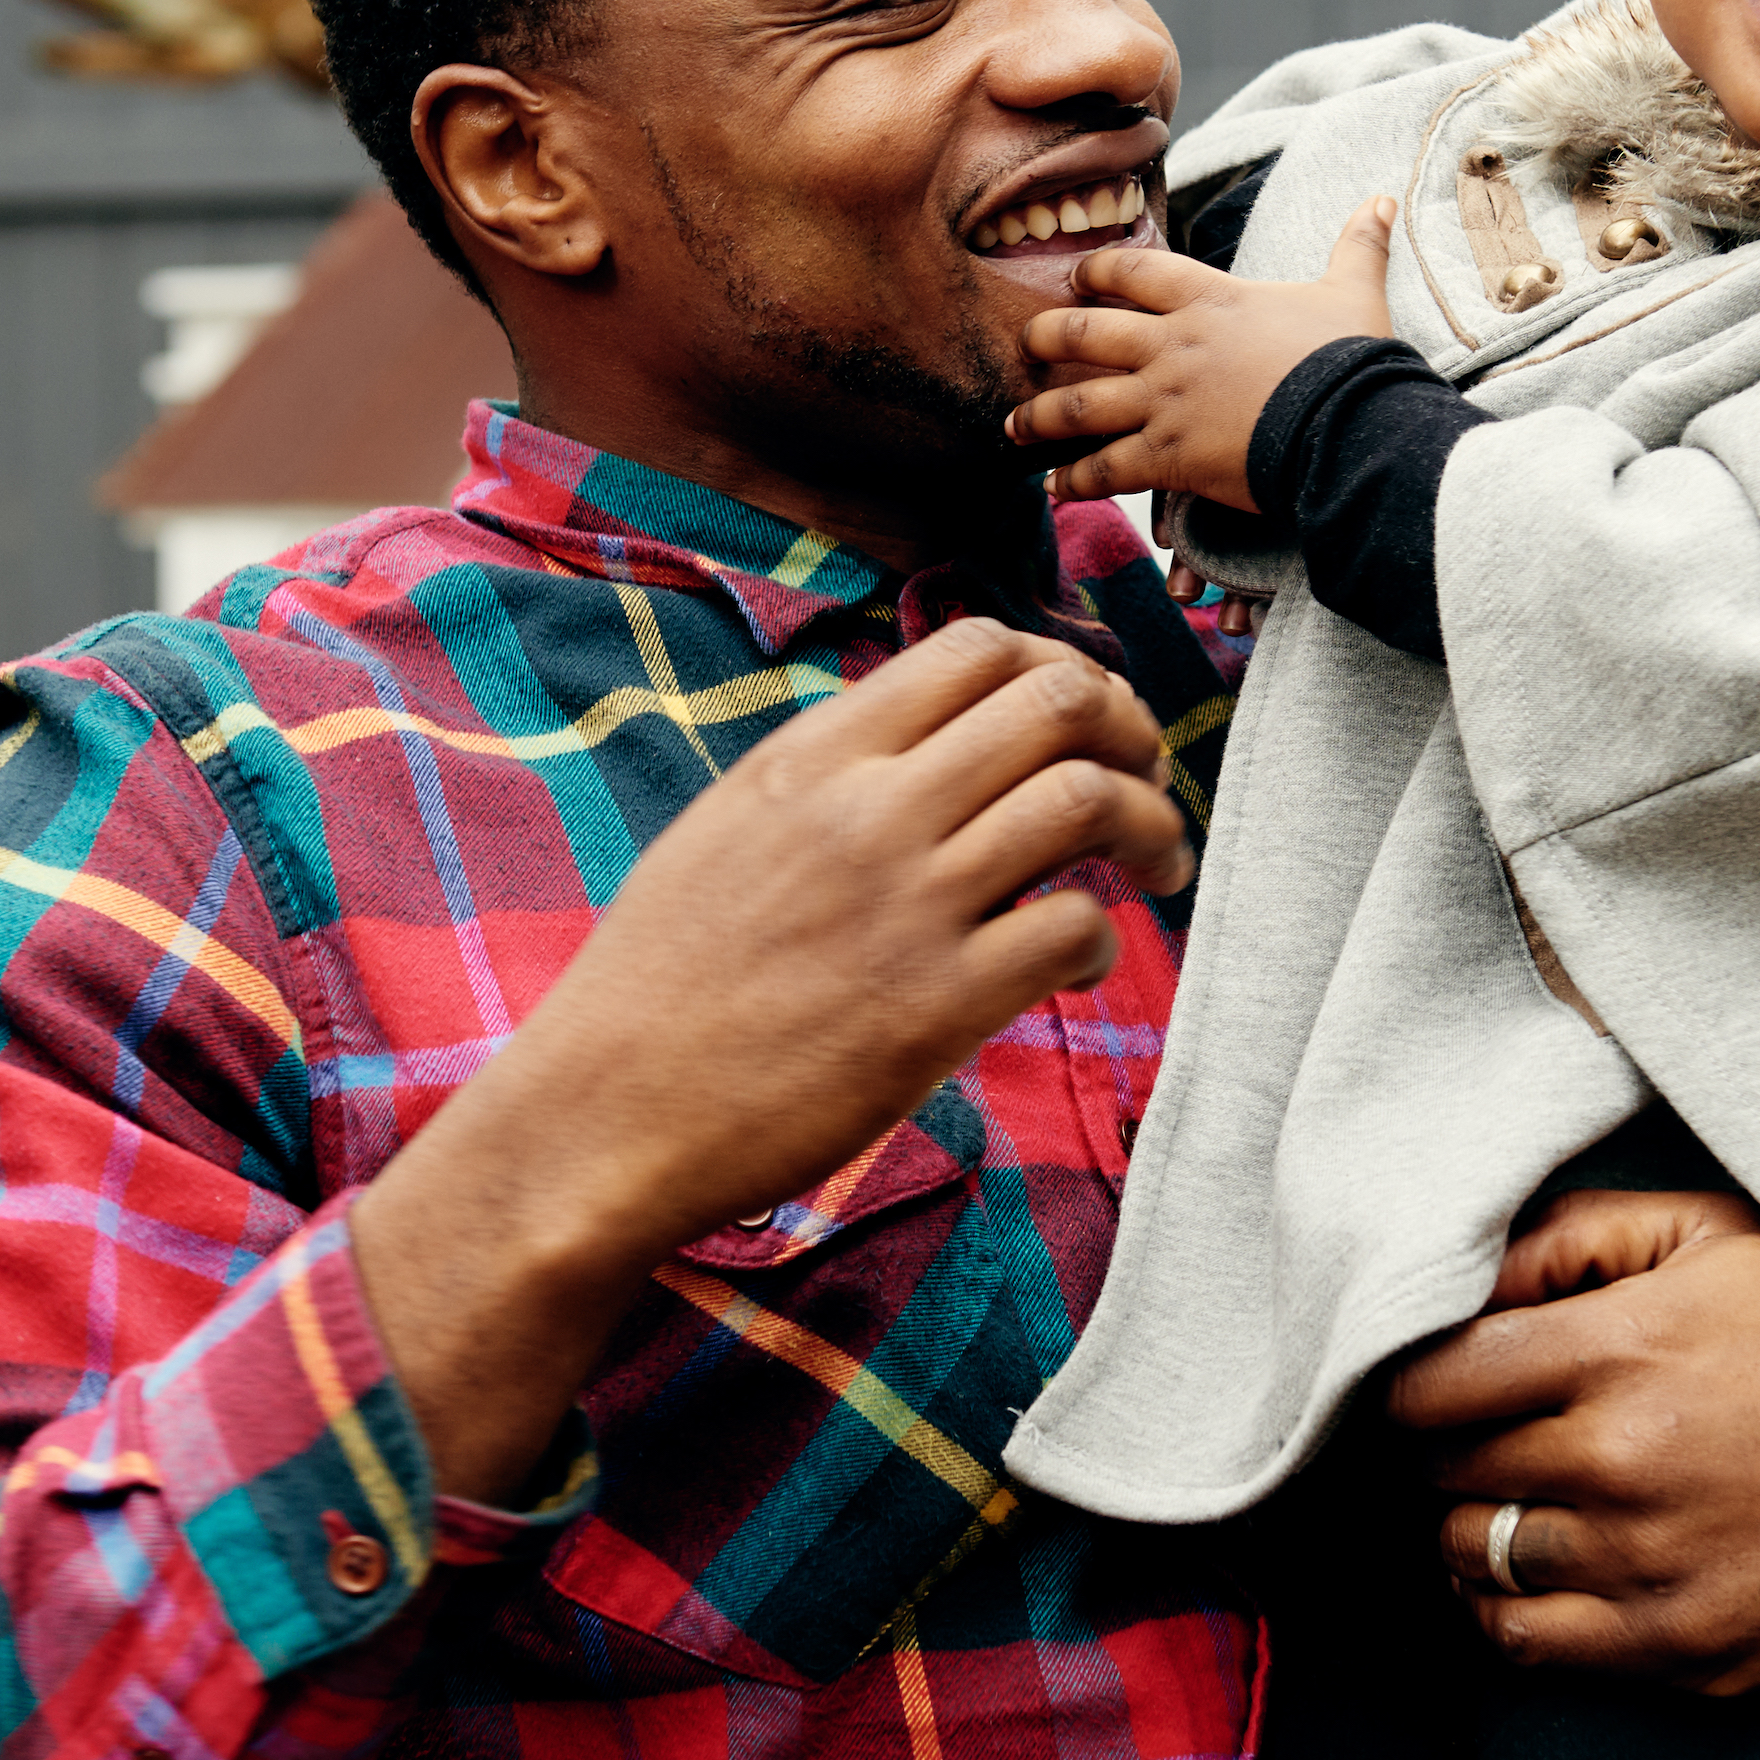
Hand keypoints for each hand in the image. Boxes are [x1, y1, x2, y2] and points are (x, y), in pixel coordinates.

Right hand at [352, 619, 1192, 1502]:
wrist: (603, 1113)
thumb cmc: (659, 987)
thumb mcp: (726, 830)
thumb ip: (827, 777)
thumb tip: (925, 746)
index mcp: (813, 755)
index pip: (980, 646)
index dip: (1062, 671)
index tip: (1081, 721)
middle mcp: (866, 809)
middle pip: (1058, 703)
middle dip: (1131, 732)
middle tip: (1145, 782)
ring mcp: (907, 904)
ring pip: (1089, 802)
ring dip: (1152, 826)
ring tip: (1156, 865)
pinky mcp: (936, 1007)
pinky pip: (1076, 928)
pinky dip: (1105, 937)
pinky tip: (1078, 962)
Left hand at [1005, 195, 1399, 508]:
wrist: (1351, 425)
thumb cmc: (1352, 359)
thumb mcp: (1354, 292)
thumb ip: (1360, 246)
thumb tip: (1384, 201)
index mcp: (1210, 299)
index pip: (1134, 270)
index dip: (1099, 271)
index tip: (1077, 278)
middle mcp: (1173, 346)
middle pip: (1085, 332)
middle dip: (1046, 337)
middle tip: (1024, 344)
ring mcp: (1165, 401)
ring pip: (1079, 404)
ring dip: (1039, 416)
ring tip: (1013, 426)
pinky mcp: (1169, 456)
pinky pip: (1106, 468)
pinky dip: (1075, 479)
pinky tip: (1054, 487)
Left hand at [1389, 1189, 1759, 1759]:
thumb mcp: (1727, 1243)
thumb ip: (1582, 1233)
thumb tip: (1472, 1271)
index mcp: (1625, 1346)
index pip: (1432, 1378)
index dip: (1419, 1381)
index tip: (1445, 1386)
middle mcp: (1624, 1457)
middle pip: (1444, 1466)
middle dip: (1447, 1451)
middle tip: (1484, 1442)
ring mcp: (1649, 1562)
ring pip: (1472, 1553)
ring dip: (1471, 1529)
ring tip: (1510, 1506)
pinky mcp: (1677, 1647)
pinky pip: (1520, 1640)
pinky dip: (1501, 1611)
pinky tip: (1530, 1579)